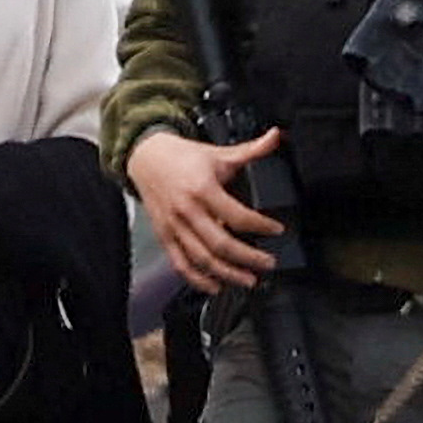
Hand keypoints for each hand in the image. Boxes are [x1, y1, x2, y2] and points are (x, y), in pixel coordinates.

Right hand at [125, 128, 285, 293]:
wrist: (145, 157)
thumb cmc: (181, 157)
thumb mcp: (218, 152)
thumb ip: (251, 150)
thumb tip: (276, 137)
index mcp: (202, 189)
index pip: (237, 215)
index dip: (261, 226)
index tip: (277, 229)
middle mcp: (187, 211)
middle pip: (221, 244)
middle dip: (249, 258)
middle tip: (268, 263)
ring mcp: (174, 226)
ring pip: (202, 259)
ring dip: (228, 273)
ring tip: (249, 280)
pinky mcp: (164, 235)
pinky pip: (180, 264)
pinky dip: (198, 279)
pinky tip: (215, 286)